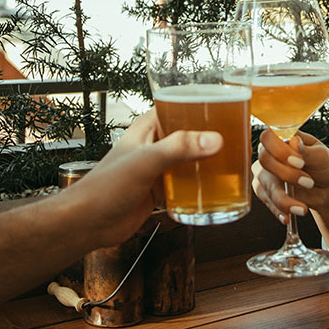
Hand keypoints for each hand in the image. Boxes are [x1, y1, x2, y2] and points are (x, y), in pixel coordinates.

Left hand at [64, 110, 221, 247]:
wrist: (88, 224)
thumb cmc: (105, 187)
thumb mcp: (146, 162)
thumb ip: (179, 148)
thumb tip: (215, 139)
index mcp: (148, 128)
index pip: (179, 106)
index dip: (202, 104)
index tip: (229, 105)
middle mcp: (155, 145)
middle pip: (190, 134)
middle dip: (212, 136)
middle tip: (239, 138)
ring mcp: (158, 169)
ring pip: (191, 160)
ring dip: (209, 163)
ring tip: (236, 163)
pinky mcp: (160, 191)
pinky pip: (187, 184)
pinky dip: (202, 187)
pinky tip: (219, 190)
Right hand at [252, 128, 328, 223]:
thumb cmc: (326, 167)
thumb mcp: (323, 157)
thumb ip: (307, 151)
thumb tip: (294, 142)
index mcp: (284, 138)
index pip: (268, 137)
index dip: (279, 150)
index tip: (299, 162)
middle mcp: (270, 152)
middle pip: (265, 160)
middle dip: (287, 174)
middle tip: (308, 182)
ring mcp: (266, 172)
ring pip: (264, 183)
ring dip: (283, 197)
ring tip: (302, 208)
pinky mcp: (265, 190)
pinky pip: (265, 200)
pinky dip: (277, 209)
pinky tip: (288, 217)